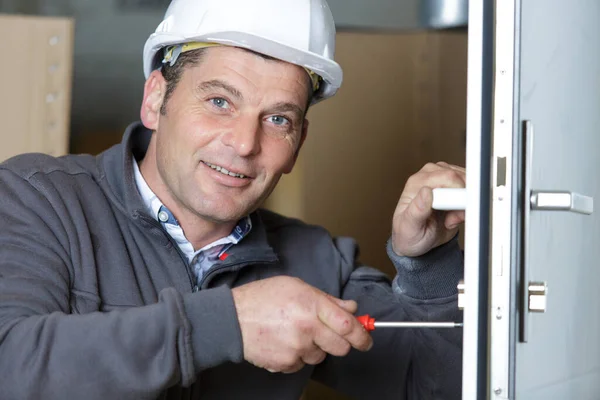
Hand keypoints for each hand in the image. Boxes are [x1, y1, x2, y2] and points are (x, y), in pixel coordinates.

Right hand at [231, 276, 371, 372]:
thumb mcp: (296, 287)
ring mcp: (296, 349)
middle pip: (341, 347)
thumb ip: (327, 299)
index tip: (367, 338)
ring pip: (321, 356)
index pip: (348, 325)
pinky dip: (298, 356)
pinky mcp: (286, 364)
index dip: (362, 334)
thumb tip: (352, 309)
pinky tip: (285, 341)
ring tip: (296, 332)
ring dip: (316, 348)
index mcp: (312, 305)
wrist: (231, 319)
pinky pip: (303, 364)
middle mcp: (307, 328)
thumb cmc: (262, 298)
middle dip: (340, 342)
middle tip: (329, 334)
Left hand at [392, 162, 465, 256]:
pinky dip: (468, 206)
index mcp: (417, 182)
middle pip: (462, 179)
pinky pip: (471, 191)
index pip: (448, 178)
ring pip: (469, 185)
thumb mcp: (409, 226)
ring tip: (450, 220)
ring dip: (465, 205)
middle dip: (463, 202)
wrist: (415, 240)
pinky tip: (454, 216)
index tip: (453, 216)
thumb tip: (426, 191)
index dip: (457, 196)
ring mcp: (443, 178)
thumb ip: (417, 209)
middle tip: (451, 221)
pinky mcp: (454, 185)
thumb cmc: (408, 232)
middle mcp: (430, 176)